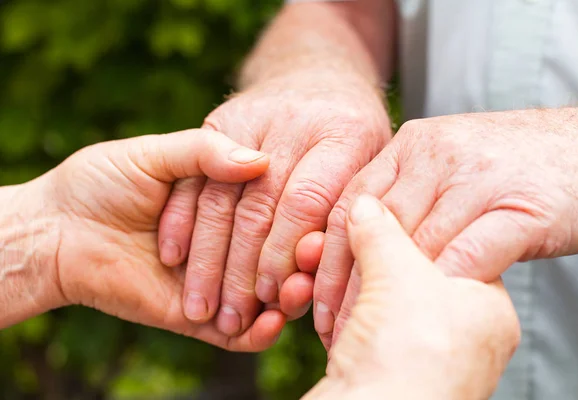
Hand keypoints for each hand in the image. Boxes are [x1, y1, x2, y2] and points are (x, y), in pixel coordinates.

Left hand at [21, 129, 287, 350]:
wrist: (57, 228)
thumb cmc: (101, 182)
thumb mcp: (155, 154)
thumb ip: (204, 152)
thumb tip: (261, 160)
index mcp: (224, 201)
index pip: (273, 209)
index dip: (296, 216)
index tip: (317, 214)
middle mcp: (227, 243)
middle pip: (276, 256)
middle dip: (297, 260)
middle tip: (313, 258)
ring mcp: (217, 282)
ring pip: (266, 298)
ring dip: (288, 298)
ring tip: (296, 291)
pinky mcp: (199, 318)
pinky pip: (238, 335)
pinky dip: (259, 333)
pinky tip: (272, 322)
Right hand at [158, 75, 390, 334]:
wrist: (319, 75)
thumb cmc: (354, 136)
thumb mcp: (374, 164)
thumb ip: (351, 211)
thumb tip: (321, 263)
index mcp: (344, 134)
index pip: (308, 202)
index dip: (287, 254)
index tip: (274, 297)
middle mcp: (296, 122)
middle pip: (261, 206)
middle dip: (243, 270)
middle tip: (232, 317)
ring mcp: (253, 118)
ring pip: (222, 197)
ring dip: (208, 258)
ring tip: (202, 306)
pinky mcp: (222, 119)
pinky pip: (195, 176)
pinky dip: (182, 219)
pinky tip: (173, 257)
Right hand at [303, 195, 518, 399]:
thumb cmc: (410, 360)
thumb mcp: (400, 274)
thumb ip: (382, 230)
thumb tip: (365, 203)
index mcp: (485, 307)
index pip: (446, 244)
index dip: (403, 223)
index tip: (372, 207)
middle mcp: (459, 333)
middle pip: (403, 271)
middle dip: (359, 254)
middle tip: (332, 238)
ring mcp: (419, 353)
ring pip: (373, 296)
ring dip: (337, 278)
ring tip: (312, 264)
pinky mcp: (381, 368)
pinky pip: (355, 322)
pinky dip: (332, 307)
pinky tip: (312, 296)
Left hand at [309, 105, 577, 348]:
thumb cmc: (510, 166)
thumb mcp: (445, 163)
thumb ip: (404, 194)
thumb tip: (358, 245)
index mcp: (411, 145)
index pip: (352, 203)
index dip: (326, 254)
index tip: (311, 296)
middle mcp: (438, 155)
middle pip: (376, 228)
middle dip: (347, 282)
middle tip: (329, 324)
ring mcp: (479, 178)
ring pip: (416, 246)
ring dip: (387, 297)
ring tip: (367, 332)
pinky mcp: (521, 208)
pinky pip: (469, 254)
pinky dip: (441, 289)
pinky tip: (423, 316)